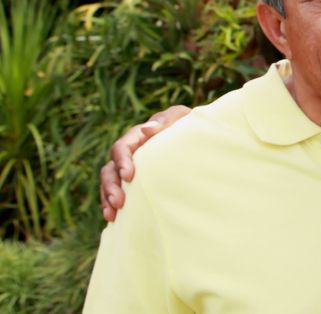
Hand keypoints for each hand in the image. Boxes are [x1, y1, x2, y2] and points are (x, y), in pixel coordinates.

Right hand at [99, 105, 191, 220]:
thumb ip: (165, 120)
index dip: (122, 161)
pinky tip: (114, 219)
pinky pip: (116, 193)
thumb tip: (146, 129)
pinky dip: (112, 205)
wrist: (196, 139)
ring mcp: (129, 169)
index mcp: (138, 137)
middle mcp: (129, 154)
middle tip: (118, 202)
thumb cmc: (188, 126)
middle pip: (110, 169)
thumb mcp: (180, 118)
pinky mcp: (133, 183)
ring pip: (109, 183)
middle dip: (111, 186)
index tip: (129, 176)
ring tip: (112, 215)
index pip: (122, 147)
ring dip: (107, 198)